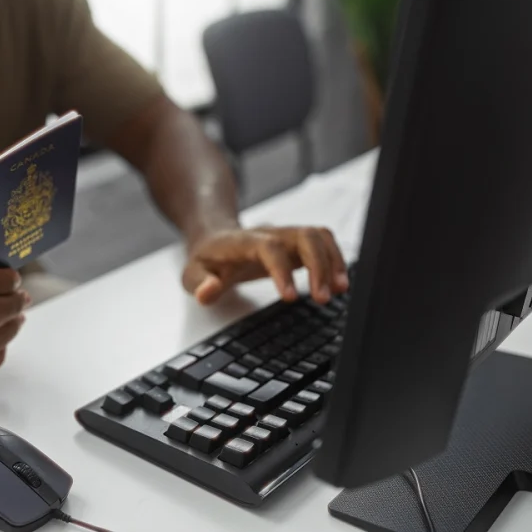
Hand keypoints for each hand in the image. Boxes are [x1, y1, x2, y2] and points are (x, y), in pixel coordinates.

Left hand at [182, 226, 348, 305]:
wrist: (215, 237)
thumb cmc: (207, 259)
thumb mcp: (191, 274)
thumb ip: (199, 284)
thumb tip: (208, 292)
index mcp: (242, 241)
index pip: (268, 247)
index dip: (282, 270)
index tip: (290, 298)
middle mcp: (269, 233)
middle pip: (303, 235)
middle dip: (319, 264)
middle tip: (323, 298)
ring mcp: (285, 236)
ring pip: (318, 236)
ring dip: (333, 261)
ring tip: (340, 290)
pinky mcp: (296, 244)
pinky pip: (324, 243)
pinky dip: (336, 260)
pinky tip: (340, 284)